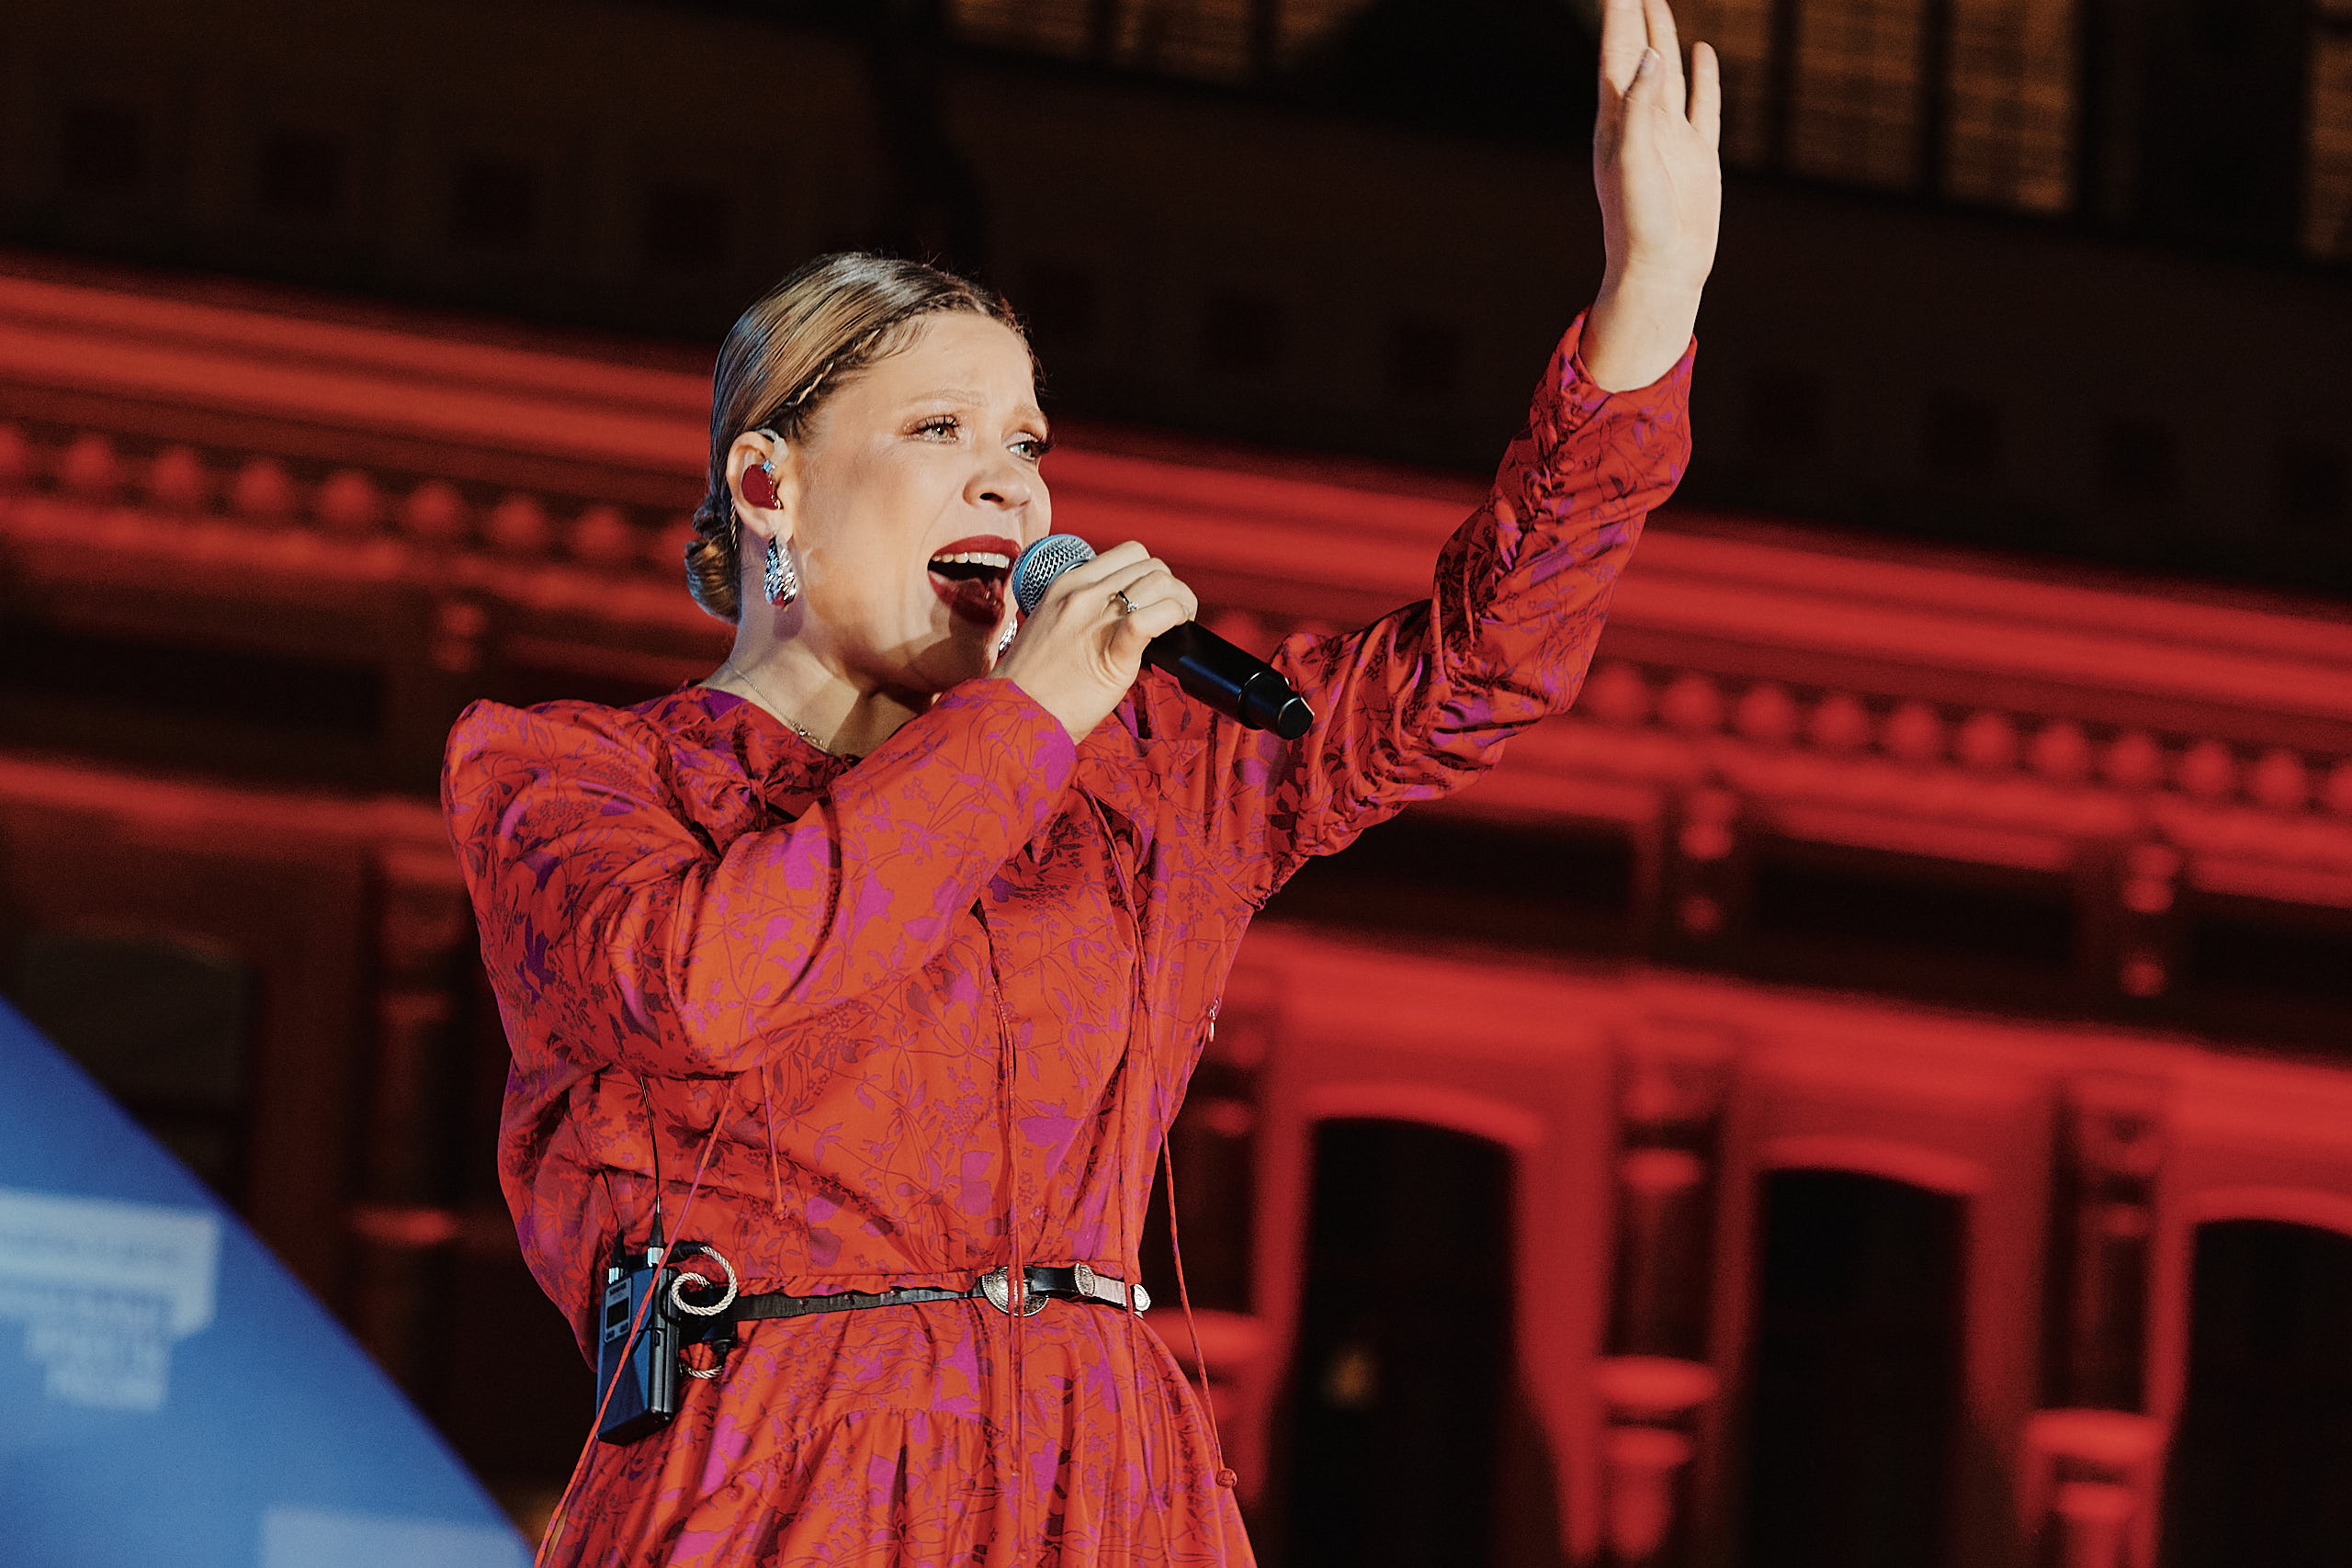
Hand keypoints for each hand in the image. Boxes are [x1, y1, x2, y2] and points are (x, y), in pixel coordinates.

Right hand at [988, 540, 1198, 740]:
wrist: (1017, 713)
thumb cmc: (1035, 680)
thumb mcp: (1052, 622)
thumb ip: (1084, 607)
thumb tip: (1124, 609)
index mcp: (1068, 583)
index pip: (1129, 553)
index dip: (1152, 572)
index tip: (1155, 597)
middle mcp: (1083, 594)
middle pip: (1151, 565)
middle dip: (1171, 587)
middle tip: (1172, 615)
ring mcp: (1096, 619)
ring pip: (1159, 581)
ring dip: (1179, 601)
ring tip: (1176, 625)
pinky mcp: (1112, 652)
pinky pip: (1152, 618)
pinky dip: (1174, 616)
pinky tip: (1174, 629)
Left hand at [1584, 0, 1722, 391]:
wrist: (1661, 273)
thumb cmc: (1638, 224)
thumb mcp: (1633, 161)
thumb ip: (1638, 108)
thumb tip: (1650, 55)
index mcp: (1616, 122)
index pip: (1615, 52)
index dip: (1618, 14)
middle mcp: (1641, 123)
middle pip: (1637, 52)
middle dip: (1635, 14)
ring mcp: (1671, 137)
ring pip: (1667, 72)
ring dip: (1661, 36)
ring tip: (1656, 0)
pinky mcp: (1699, 155)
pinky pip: (1703, 104)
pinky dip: (1703, 77)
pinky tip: (1702, 52)